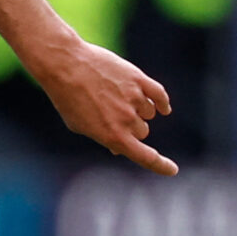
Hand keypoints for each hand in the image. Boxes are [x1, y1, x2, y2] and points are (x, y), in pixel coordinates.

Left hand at [32, 34, 177, 175]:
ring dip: (139, 110)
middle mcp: (126, 119)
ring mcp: (134, 98)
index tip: (172, 170)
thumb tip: (119, 149)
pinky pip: (159, 95)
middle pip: (142, 131)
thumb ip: (102, 137)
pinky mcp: (138, 78)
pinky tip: (163, 108)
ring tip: (118, 100)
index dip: (160, 165)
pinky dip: (162, 103)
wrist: (64, 65)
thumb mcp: (79, 125)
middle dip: (131, 128)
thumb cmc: (66, 97)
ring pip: (149, 112)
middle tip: (112, 115)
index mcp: (112, 136)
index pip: (144, 156)